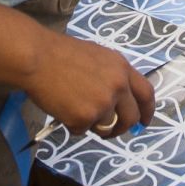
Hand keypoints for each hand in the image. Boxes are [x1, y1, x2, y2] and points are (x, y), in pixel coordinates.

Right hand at [27, 33, 154, 137]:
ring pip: (105, 126)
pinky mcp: (84, 119)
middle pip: (130, 118)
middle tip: (110, 131)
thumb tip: (120, 98)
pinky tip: (61, 107)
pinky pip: (82, 130)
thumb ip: (113, 75)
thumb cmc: (61, 54)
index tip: (144, 122)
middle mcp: (118, 87)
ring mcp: (102, 104)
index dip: (147, 111)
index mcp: (122, 68)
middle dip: (122, 128)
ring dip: (91, 123)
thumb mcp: (98, 57)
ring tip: (72, 105)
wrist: (37, 58)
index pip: (146, 94)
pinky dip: (72, 124)